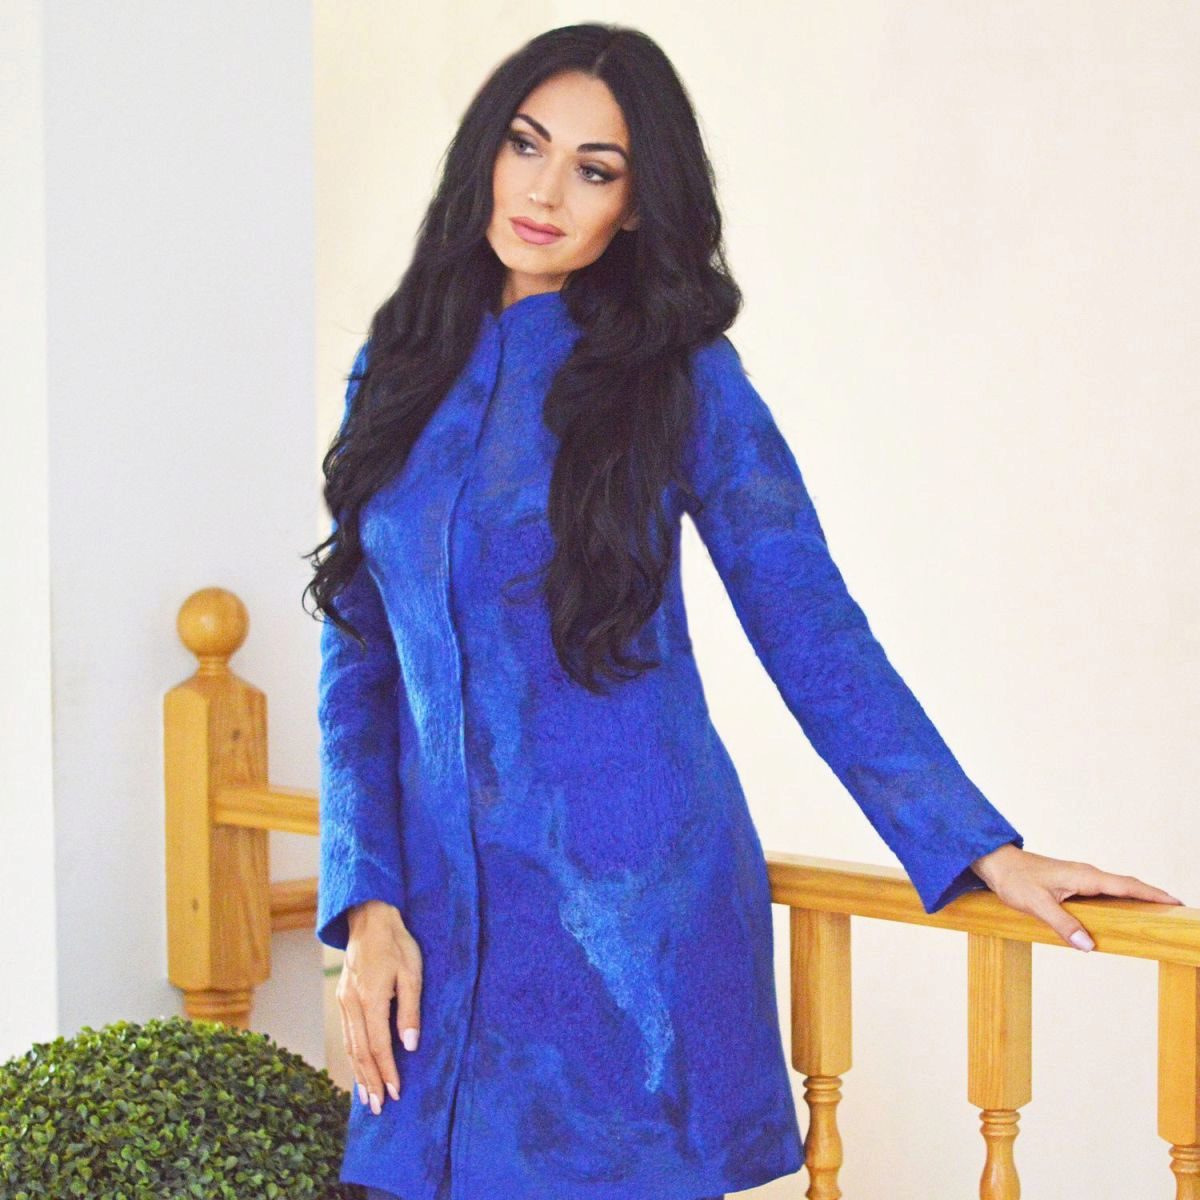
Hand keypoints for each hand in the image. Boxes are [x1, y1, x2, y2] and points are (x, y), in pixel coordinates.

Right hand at [337, 900, 423, 1113]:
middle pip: (360, 1052)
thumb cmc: (396, 943)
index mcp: (371, 998)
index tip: (396, 1093)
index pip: (379, 1045)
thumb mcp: (412, 972)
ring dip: (359, 1074)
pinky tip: (358, 1068)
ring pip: (350, 1046)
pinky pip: (346, 1034)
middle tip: (379, 1108)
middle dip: (371, 1081)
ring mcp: (344, 1002)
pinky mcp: (342, 998)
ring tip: (367, 1098)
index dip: (388, 1071)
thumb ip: (410, 1010)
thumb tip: (411, 1045)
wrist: (369, 918)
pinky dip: (352, 1056)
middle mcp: (352, 1004)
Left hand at [969, 843, 1184, 950]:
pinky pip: (1104, 890)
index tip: (1175, 901)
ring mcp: (1079, 877)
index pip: (1126, 885)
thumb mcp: (1036, 905)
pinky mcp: (1072, 882)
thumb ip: (1063, 924)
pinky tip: (1124, 909)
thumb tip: (1088, 945)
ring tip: (1159, 912)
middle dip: (1153, 896)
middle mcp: (1086, 874)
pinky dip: (1121, 897)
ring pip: (1116, 887)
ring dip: (1138, 896)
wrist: (996, 863)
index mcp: (1084, 877)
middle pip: (1127, 885)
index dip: (1152, 894)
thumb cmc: (1014, 880)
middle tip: (1176, 909)